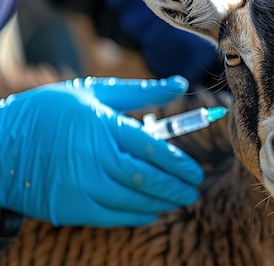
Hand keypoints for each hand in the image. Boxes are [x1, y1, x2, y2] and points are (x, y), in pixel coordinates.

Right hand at [0, 76, 202, 226]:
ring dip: (162, 203)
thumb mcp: (93, 92)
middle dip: (176, 186)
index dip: (180, 163)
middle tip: (193, 188)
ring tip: (179, 200)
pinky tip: (152, 213)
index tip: (195, 170)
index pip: (153, 149)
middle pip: (147, 178)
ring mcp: (81, 186)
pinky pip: (113, 217)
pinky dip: (137, 217)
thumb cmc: (49, 112)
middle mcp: (94, 158)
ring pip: (133, 200)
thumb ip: (141, 92)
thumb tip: (181, 84)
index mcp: (103, 126)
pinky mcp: (70, 207)